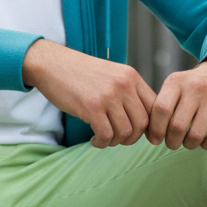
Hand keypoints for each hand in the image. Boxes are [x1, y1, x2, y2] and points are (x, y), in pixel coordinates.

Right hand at [23, 39, 156, 147]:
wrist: (52, 64)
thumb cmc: (81, 74)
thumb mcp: (112, 75)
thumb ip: (128, 92)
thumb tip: (144, 121)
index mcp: (131, 76)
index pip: (154, 107)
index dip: (151, 126)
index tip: (141, 135)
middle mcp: (124, 85)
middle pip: (142, 123)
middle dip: (133, 138)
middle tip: (119, 139)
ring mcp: (108, 96)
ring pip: (126, 132)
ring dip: (116, 142)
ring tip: (105, 139)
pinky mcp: (91, 107)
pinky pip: (106, 135)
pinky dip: (102, 143)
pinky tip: (95, 140)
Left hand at [146, 60, 206, 150]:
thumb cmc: (194, 85)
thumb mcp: (176, 85)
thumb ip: (162, 106)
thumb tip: (152, 135)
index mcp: (176, 81)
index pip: (161, 110)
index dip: (155, 129)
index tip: (155, 139)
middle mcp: (195, 88)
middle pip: (177, 126)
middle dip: (171, 141)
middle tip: (172, 143)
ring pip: (195, 134)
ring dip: (188, 144)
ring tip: (187, 142)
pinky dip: (206, 145)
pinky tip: (204, 142)